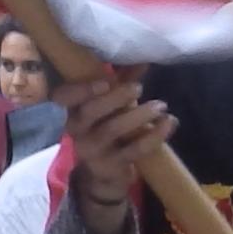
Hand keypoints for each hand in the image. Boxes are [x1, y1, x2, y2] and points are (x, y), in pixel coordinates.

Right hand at [58, 70, 171, 231]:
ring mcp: (92, 150)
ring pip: (114, 129)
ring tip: (161, 106)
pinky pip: (134, 150)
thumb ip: (122, 82)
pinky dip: (154, 135)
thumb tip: (143, 59)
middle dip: (117, 97)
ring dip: (140, 115)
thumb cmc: (106, 127)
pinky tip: (169, 123)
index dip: (81, 89)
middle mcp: (76, 130)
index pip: (63, 97)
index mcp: (71, 109)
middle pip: (91, 111)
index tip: (105, 82)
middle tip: (139, 88)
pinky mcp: (111, 166)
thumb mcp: (110, 104)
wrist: (104, 174)